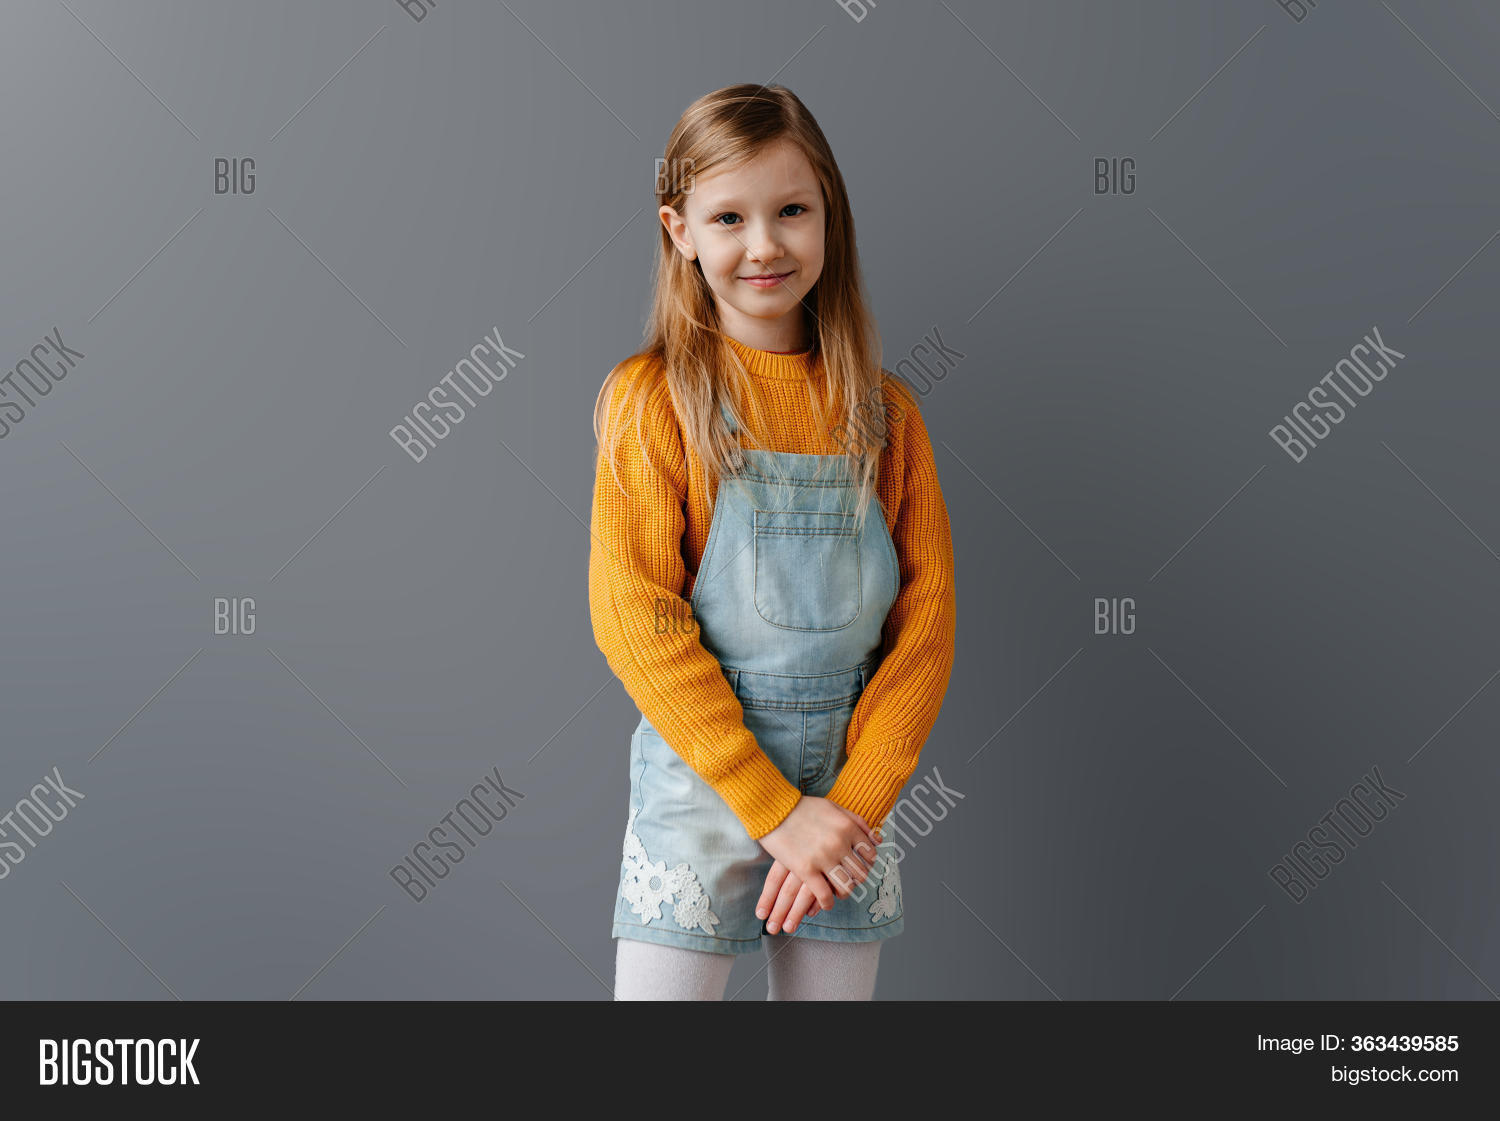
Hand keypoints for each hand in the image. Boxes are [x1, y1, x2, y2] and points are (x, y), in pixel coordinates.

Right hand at [756, 798, 881, 931]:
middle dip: (856, 879)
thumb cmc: (803, 807)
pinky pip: (824, 895)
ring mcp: (823, 858)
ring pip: (846, 887)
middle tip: (848, 880)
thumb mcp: (834, 807)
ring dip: (844, 893)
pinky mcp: (805, 870)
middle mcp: (839, 843)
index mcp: (848, 827)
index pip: (870, 854)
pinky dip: (827, 903)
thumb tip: (877, 838)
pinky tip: (825, 903)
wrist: (773, 808)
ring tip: (837, 892)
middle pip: (861, 873)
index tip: (858, 866)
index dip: (866, 863)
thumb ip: (856, 821)